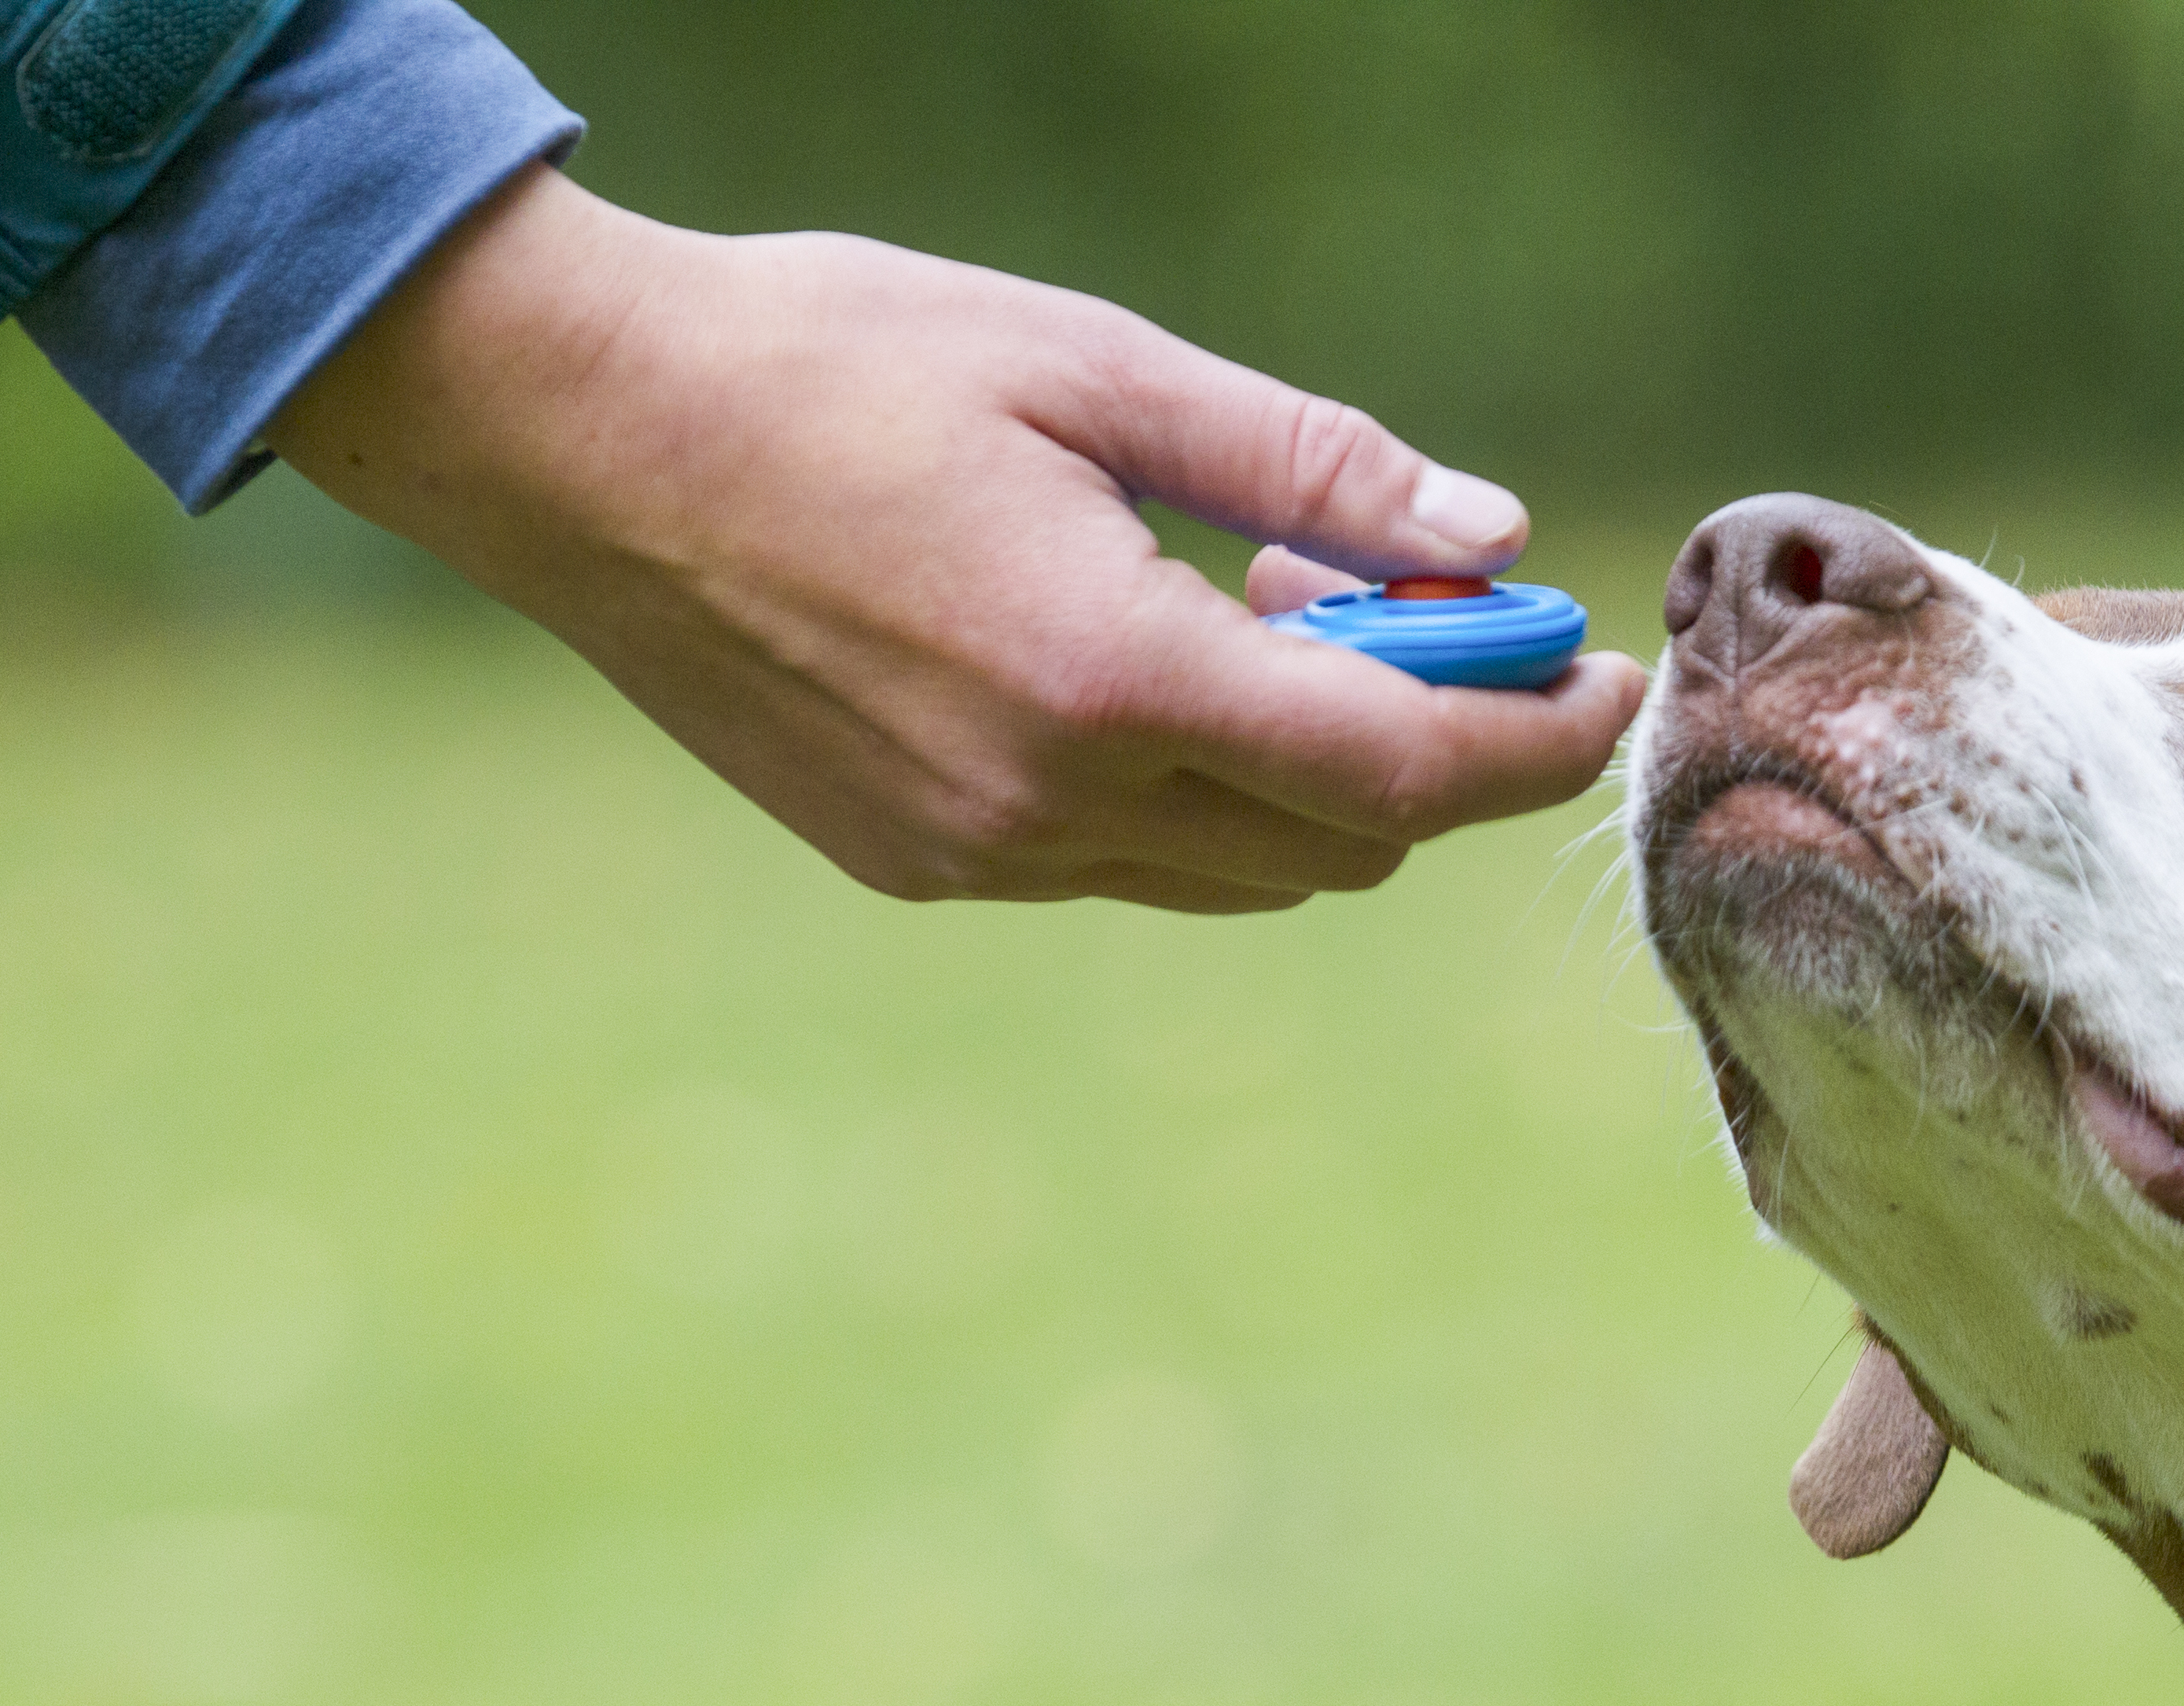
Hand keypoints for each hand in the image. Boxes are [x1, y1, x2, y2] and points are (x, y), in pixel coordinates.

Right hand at [267, 165, 1646, 911]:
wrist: (572, 434)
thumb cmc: (832, 359)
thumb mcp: (1095, 366)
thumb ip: (1312, 469)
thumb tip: (1491, 536)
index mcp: (1107, 677)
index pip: (1404, 772)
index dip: (1537, 741)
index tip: (1611, 684)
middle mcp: (1047, 804)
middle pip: (1342, 842)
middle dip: (1428, 742)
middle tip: (1412, 600)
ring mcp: (977, 855)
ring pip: (1243, 868)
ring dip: (1310, 771)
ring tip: (1255, 603)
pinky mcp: (917, 864)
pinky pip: (1129, 864)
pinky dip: (1197, 792)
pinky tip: (1146, 661)